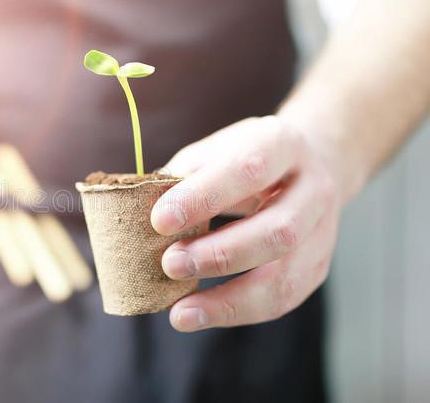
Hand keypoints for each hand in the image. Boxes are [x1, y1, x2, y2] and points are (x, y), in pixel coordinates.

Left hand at [151, 116, 341, 330]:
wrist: (307, 164)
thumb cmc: (244, 159)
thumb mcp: (214, 151)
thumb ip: (182, 177)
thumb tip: (137, 212)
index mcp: (282, 144)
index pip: (248, 169)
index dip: (203, 197)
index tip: (159, 220)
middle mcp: (313, 188)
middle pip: (277, 230)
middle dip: (219, 254)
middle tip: (170, 264)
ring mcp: (323, 231)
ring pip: (285, 275)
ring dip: (229, 299)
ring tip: (181, 312)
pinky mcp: (317, 266)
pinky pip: (283, 299)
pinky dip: (238, 312)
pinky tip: (201, 315)